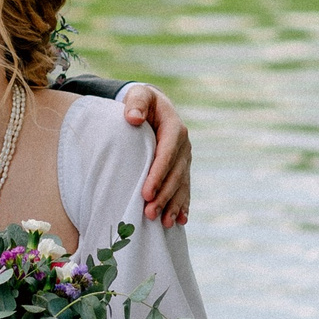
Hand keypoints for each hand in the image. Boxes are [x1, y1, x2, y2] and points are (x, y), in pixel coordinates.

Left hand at [117, 84, 192, 225]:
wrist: (153, 106)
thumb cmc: (141, 101)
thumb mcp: (138, 95)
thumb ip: (135, 104)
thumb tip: (133, 118)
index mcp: (174, 128)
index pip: (167, 154)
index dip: (158, 174)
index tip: (146, 192)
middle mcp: (183, 145)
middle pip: (175, 174)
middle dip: (164, 195)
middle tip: (149, 213)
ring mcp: (184, 158)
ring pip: (181, 185)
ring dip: (174, 204)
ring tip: (165, 223)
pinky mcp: (182, 168)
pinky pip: (184, 188)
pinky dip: (183, 204)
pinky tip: (181, 220)